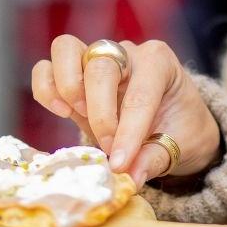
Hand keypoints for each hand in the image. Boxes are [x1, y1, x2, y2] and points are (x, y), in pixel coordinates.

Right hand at [31, 37, 221, 190]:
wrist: (173, 124)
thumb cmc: (180, 129)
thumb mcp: (179, 147)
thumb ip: (154, 159)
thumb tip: (130, 177)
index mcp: (159, 62)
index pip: (140, 93)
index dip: (128, 131)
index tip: (120, 163)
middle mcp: (127, 52)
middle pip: (101, 66)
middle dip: (100, 114)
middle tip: (108, 148)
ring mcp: (97, 58)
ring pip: (67, 50)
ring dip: (68, 87)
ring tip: (79, 117)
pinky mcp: (73, 74)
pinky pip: (46, 68)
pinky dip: (46, 88)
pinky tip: (63, 112)